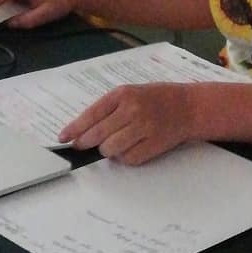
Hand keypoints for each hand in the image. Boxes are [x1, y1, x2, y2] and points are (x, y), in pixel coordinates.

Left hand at [59, 83, 194, 164]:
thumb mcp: (131, 93)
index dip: (75, 128)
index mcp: (123, 94)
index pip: (91, 114)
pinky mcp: (153, 145)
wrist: (187, 106)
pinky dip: (124, 157)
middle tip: (81, 146)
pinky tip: (130, 147)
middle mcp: (132, 110)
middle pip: (97, 135)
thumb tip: (83, 131)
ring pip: (110, 149)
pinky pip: (128, 159)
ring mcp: (143, 128)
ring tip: (114, 143)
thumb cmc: (156, 98)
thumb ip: (109, 109)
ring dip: (107, 150)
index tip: (63, 137)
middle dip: (85, 143)